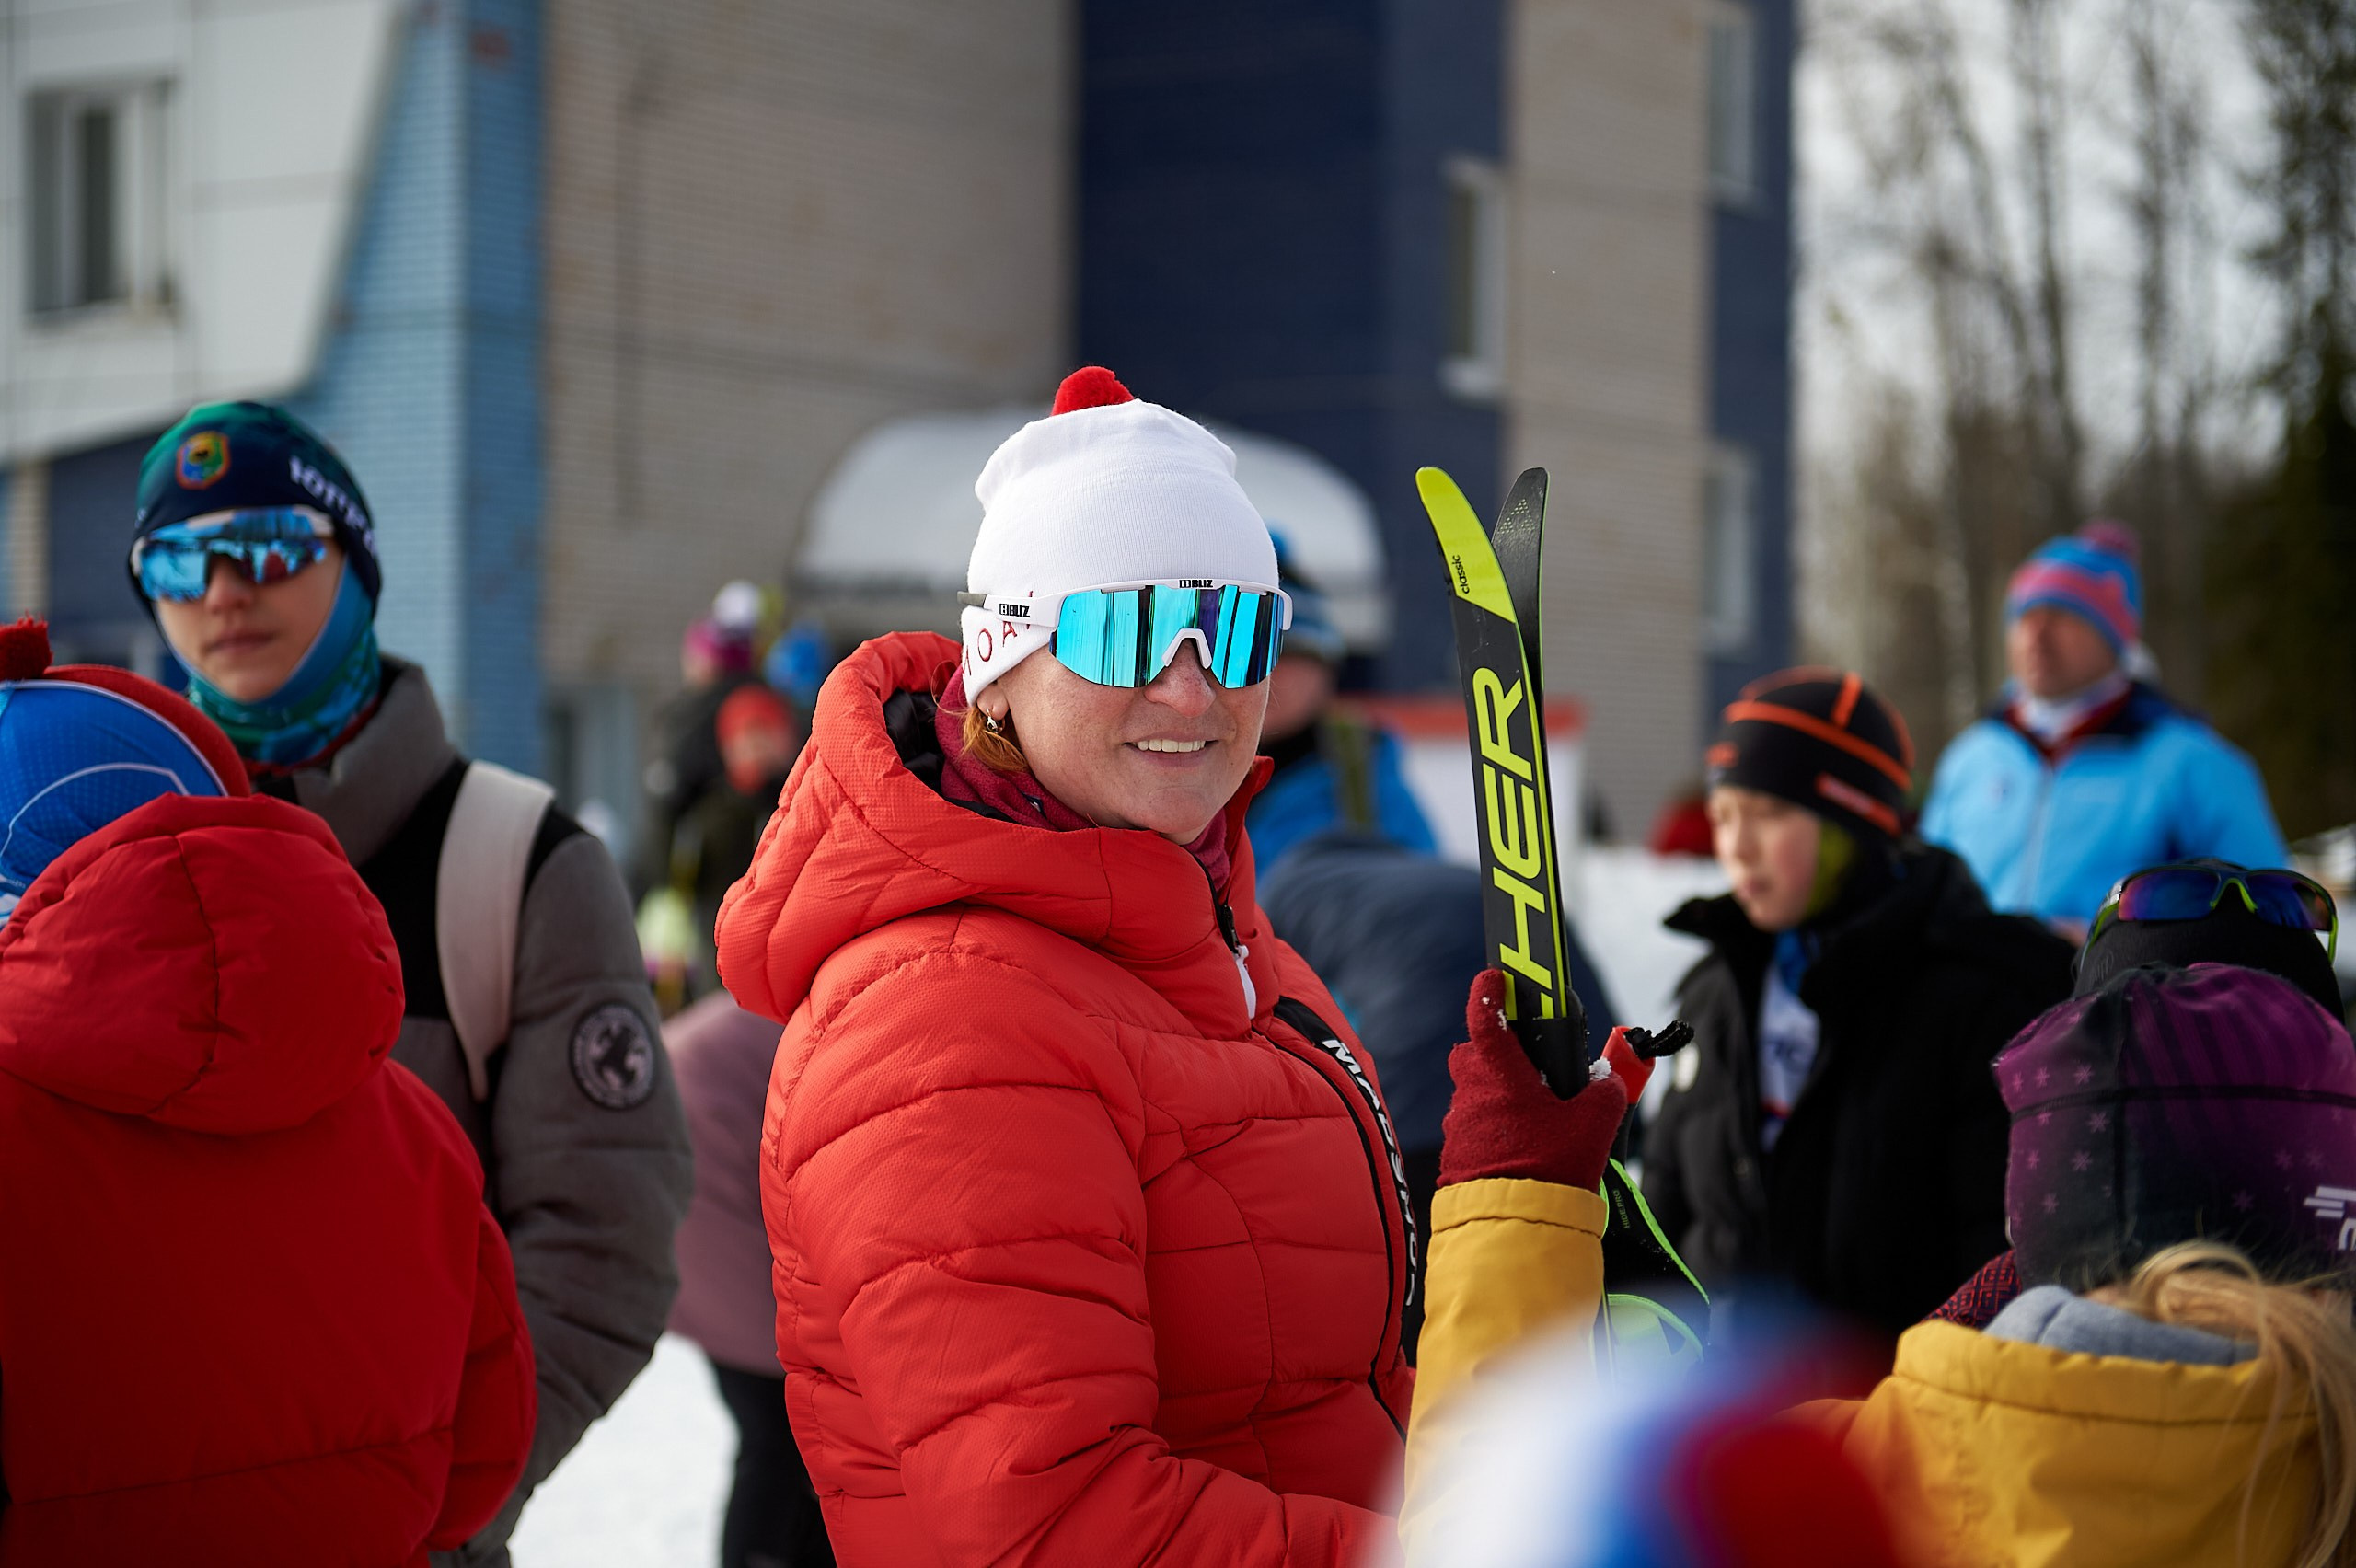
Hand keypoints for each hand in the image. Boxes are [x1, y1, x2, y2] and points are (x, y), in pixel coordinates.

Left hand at [1439, 969, 1630, 1190]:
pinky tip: (1519, 1149)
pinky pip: (1472, 1128)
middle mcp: (1472, 1092)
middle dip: (1495, 1052)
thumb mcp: (1593, 1127)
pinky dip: (1492, 1129)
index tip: (1495, 975)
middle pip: (1474, 1055)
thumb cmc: (1552, 1169)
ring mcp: (1459, 1124)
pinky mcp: (1455, 1154)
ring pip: (1474, 1094)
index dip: (1488, 991)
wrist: (1513, 1228)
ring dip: (1497, 1097)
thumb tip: (1608, 1082)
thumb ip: (1604, 1093)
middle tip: (1529, 1069)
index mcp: (1500, 1074)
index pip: (1485, 1017)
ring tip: (1534, 1120)